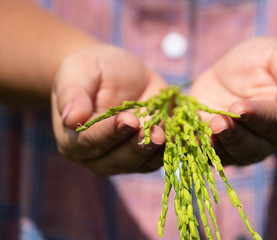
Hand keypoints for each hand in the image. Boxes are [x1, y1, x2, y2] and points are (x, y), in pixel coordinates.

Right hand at [51, 44, 166, 175]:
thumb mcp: (78, 70)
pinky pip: (157, 159)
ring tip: (164, 135)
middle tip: (151, 131)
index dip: (109, 132)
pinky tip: (179, 138)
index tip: (127, 120)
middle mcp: (96, 156)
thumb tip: (70, 120)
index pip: (90, 142)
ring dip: (153, 152)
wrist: (117, 72)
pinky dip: (170, 150)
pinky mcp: (146, 155)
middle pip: (116, 159)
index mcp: (73, 139)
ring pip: (138, 163)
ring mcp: (122, 159)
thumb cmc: (92, 70)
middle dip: (135, 146)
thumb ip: (72, 93)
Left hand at [189, 37, 276, 164]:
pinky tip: (178, 137)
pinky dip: (190, 145)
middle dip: (232, 136)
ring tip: (200, 133)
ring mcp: (233, 141)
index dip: (256, 116)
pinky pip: (200, 148)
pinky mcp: (209, 136)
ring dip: (211, 146)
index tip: (240, 108)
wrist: (248, 68)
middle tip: (218, 123)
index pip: (271, 122)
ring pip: (224, 154)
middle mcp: (260, 139)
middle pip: (248, 146)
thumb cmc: (272, 61)